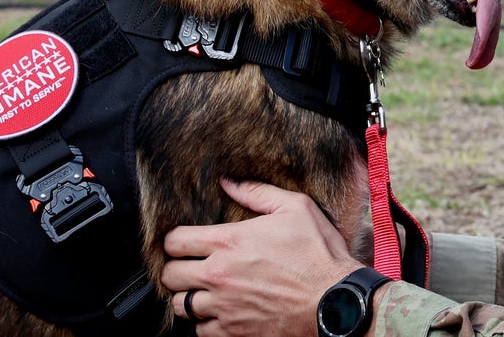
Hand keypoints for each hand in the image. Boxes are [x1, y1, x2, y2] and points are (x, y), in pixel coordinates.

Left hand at [161, 178, 360, 335]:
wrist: (334, 300)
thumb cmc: (318, 253)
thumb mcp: (296, 208)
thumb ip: (257, 192)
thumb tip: (227, 182)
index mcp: (229, 242)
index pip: (174, 241)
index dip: (175, 240)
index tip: (185, 242)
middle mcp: (218, 275)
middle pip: (169, 275)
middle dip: (176, 268)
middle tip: (191, 267)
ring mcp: (224, 306)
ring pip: (180, 305)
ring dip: (188, 296)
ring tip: (202, 291)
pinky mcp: (233, 331)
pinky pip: (199, 330)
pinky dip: (205, 322)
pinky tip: (220, 311)